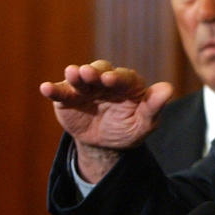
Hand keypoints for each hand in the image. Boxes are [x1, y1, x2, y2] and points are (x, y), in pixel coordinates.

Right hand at [39, 60, 172, 181]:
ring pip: (79, 78)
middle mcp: (105, 80)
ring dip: (75, 75)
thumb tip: (168, 89)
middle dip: (94, 72)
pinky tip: (45, 88)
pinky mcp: (68, 97)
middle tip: (88, 73)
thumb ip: (154, 106)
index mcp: (128, 83)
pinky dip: (53, 89)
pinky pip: (60, 91)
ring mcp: (86, 87)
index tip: (111, 80)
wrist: (105, 143)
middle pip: (99, 72)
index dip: (117, 77)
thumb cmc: (129, 128)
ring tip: (71, 74)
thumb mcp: (144, 122)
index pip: (123, 77)